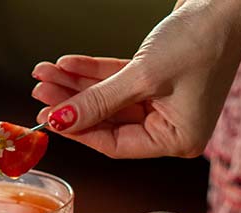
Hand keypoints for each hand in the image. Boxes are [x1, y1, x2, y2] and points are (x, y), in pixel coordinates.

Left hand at [31, 0, 240, 158]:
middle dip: (73, 105)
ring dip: (78, 87)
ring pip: (111, 100)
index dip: (79, 131)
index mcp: (178, 140)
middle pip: (109, 122)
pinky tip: (68, 64)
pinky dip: (95, 73)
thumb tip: (61, 121)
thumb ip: (99, 102)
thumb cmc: (201, 39)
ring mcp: (167, 104)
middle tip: (40, 92)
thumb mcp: (143, 76)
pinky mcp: (161, 80)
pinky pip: (120, 82)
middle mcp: (172, 127)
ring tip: (45, 75)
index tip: (48, 119)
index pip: (116, 145)